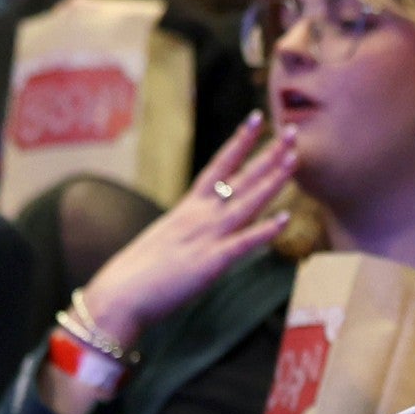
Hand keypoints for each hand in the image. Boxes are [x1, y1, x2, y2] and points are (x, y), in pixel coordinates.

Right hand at [79, 113, 301, 346]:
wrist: (120, 294)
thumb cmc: (140, 273)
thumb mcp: (168, 240)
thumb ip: (189, 231)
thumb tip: (201, 229)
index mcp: (188, 208)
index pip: (219, 167)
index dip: (239, 142)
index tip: (255, 119)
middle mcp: (200, 216)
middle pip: (240, 178)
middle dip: (267, 154)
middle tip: (291, 130)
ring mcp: (206, 237)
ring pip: (246, 202)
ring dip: (272, 181)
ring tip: (294, 159)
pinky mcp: (209, 263)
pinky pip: (242, 244)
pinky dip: (264, 231)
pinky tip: (285, 219)